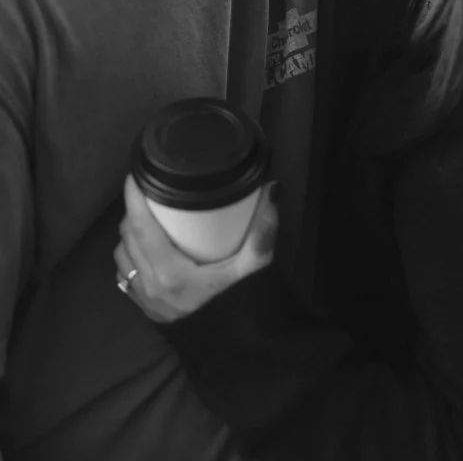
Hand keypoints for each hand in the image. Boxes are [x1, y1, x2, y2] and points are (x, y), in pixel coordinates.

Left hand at [114, 176, 277, 322]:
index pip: (139, 228)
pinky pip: (124, 274)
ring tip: (149, 218)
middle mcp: (150, 285)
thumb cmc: (242, 309)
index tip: (136, 175)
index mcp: (170, 273)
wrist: (236, 354)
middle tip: (150, 191)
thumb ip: (263, 230)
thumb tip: (272, 189)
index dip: (133, 198)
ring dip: (130, 233)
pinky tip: (147, 249)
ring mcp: (145, 300)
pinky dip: (130, 256)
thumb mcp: (255, 269)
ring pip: (122, 255)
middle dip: (134, 210)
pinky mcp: (146, 310)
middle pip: (128, 237)